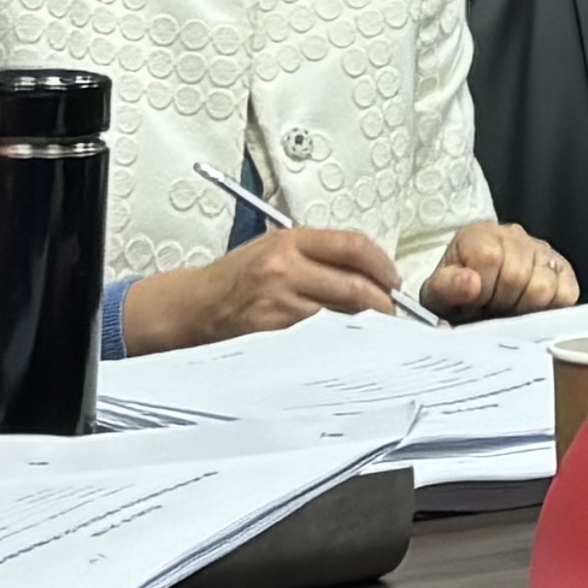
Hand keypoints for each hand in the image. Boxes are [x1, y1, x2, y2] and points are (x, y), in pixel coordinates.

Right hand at [122, 224, 400, 351]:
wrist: (195, 307)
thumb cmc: (237, 278)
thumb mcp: (274, 248)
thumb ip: (319, 254)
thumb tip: (371, 271)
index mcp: (289, 241)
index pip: (352, 246)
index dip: (382, 264)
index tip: (393, 279)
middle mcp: (285, 270)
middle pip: (356, 286)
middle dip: (383, 303)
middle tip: (391, 311)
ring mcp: (279, 306)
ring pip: (342, 317)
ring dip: (365, 327)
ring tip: (371, 330)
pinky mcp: (273, 337)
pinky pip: (320, 341)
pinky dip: (338, 343)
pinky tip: (343, 345)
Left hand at [425, 224, 578, 317]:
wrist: (473, 298)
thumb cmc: (457, 297)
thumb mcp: (438, 295)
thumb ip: (446, 288)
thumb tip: (470, 282)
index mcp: (479, 235)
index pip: (490, 259)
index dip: (482, 291)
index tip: (474, 303)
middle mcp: (514, 235)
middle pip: (519, 276)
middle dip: (502, 303)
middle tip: (491, 310)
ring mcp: (542, 252)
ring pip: (544, 287)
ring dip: (525, 308)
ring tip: (509, 309)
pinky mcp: (563, 271)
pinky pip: (566, 295)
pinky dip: (548, 308)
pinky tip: (529, 309)